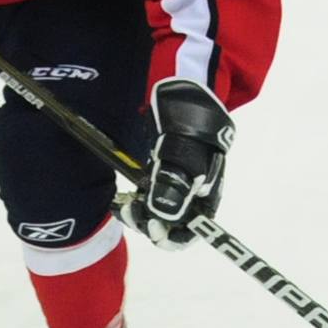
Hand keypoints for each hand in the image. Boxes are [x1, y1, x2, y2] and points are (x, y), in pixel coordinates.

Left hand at [122, 78, 232, 247]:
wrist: (186, 91)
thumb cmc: (190, 122)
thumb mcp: (183, 154)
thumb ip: (173, 188)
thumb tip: (162, 219)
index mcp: (207, 194)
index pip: (193, 229)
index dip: (172, 236)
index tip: (151, 228)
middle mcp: (194, 193)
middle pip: (172, 223)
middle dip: (149, 223)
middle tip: (128, 210)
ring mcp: (178, 182)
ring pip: (158, 210)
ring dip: (139, 213)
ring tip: (121, 204)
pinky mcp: (164, 171)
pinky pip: (150, 195)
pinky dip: (136, 200)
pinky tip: (123, 197)